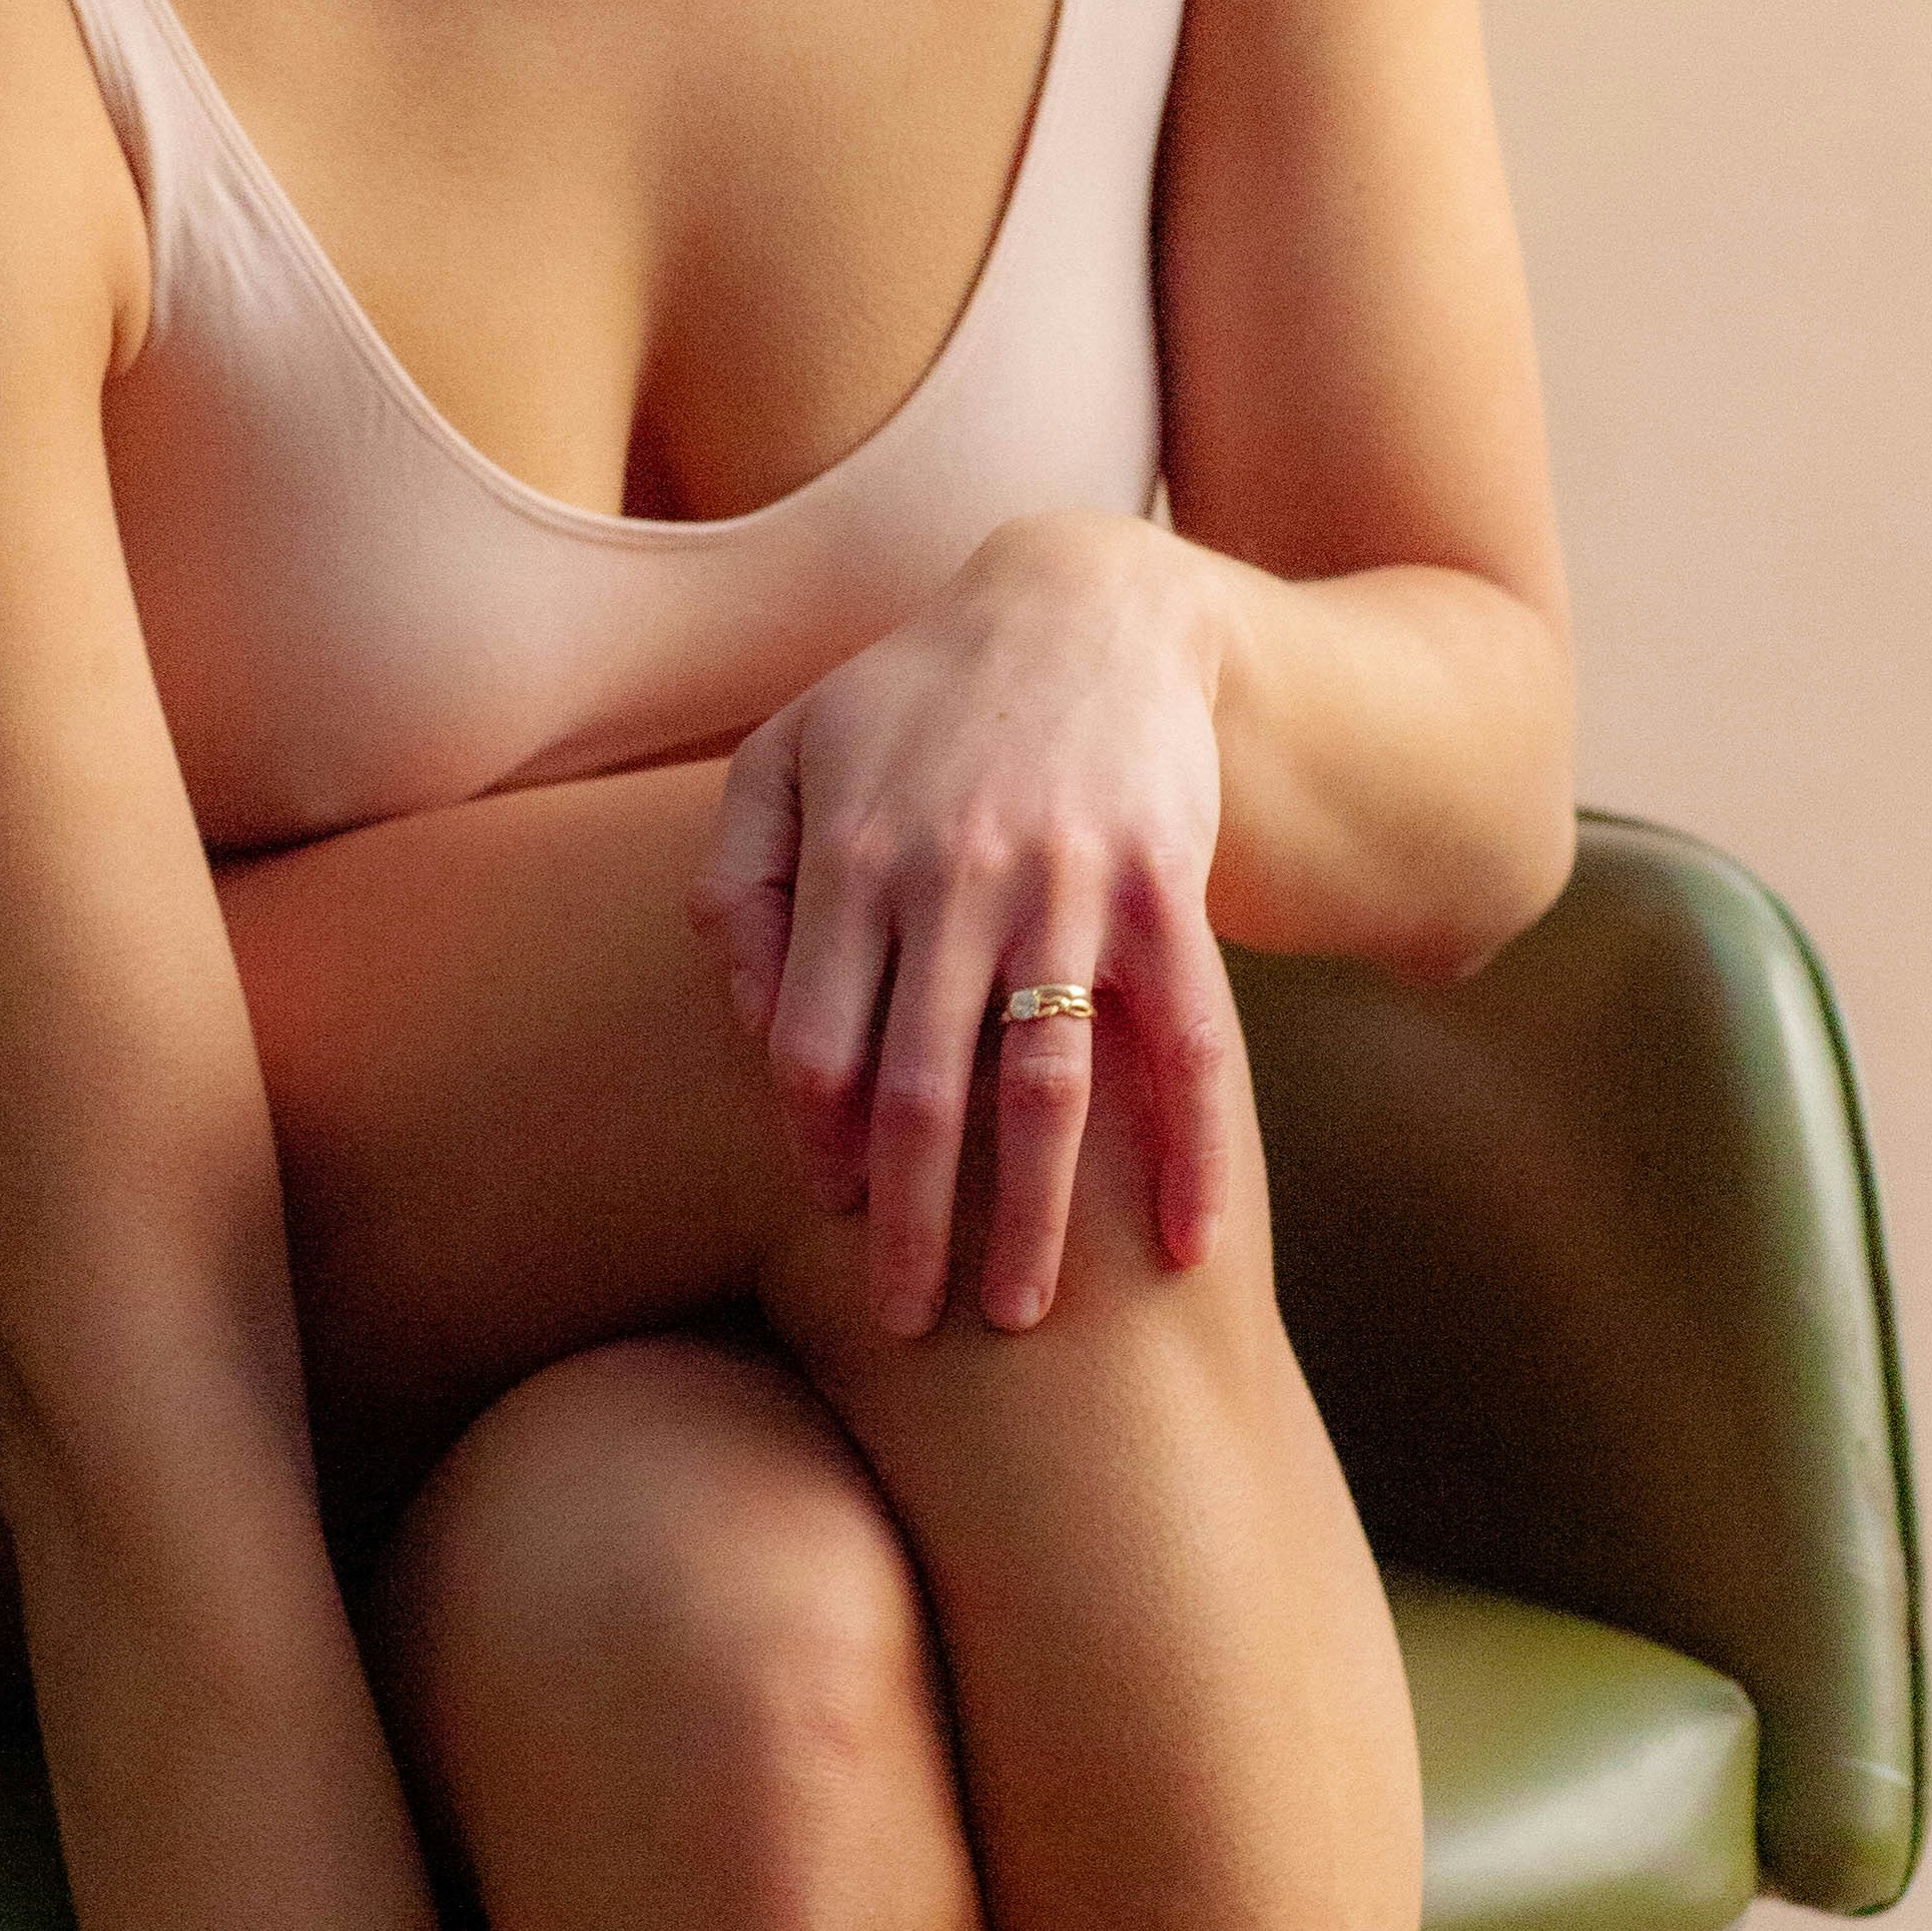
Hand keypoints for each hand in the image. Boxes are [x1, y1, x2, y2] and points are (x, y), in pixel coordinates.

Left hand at [685, 510, 1237, 1337]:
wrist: (1083, 606)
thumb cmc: (912, 698)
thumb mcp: (785, 754)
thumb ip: (737, 884)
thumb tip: (747, 1029)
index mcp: (851, 859)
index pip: (814, 1047)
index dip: (819, 1141)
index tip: (835, 1207)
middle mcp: (954, 879)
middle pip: (923, 1091)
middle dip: (911, 1226)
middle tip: (907, 1323)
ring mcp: (1066, 885)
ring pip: (1048, 1083)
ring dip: (1037, 1215)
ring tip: (1023, 1318)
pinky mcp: (1163, 886)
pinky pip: (1188, 1040)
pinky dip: (1194, 1149)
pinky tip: (1193, 1243)